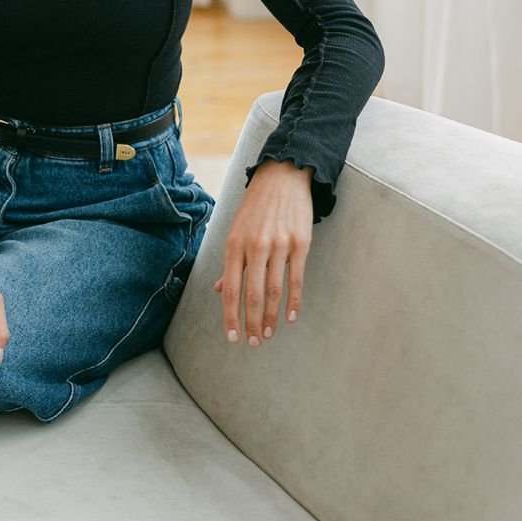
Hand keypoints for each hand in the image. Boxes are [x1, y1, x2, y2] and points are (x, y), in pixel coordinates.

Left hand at [212, 159, 312, 346]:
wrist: (282, 177)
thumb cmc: (255, 208)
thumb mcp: (235, 231)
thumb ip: (231, 263)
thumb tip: (221, 290)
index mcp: (234, 244)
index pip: (231, 289)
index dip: (231, 316)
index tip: (233, 337)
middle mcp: (255, 246)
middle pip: (252, 294)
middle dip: (251, 322)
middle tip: (252, 343)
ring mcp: (279, 245)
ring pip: (273, 290)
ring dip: (270, 317)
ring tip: (267, 335)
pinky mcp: (300, 243)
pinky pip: (296, 278)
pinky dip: (293, 301)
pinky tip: (289, 317)